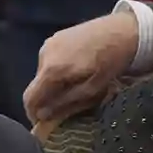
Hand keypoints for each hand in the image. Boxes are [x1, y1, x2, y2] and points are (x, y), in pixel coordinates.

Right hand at [24, 9, 139, 123]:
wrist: (123, 29)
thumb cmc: (112, 61)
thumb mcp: (92, 89)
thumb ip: (65, 103)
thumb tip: (43, 115)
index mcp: (52, 69)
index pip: (29, 98)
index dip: (33, 114)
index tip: (44, 123)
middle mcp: (44, 55)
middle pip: (36, 86)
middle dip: (47, 99)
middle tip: (67, 105)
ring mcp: (49, 43)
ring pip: (43, 73)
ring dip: (53, 84)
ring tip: (75, 85)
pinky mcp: (56, 37)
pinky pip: (49, 60)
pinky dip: (57, 71)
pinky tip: (75, 70)